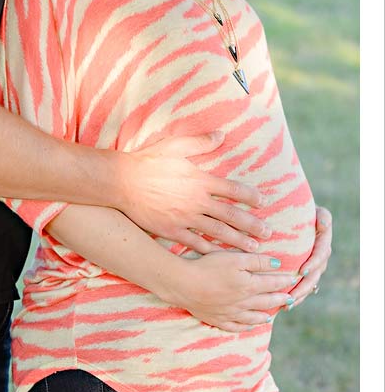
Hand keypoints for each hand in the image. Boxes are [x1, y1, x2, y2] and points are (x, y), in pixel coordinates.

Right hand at [118, 134, 270, 250]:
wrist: (122, 181)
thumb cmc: (148, 160)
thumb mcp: (175, 145)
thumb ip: (201, 142)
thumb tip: (221, 135)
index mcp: (200, 180)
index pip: (233, 190)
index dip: (250, 196)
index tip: (263, 202)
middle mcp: (197, 201)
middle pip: (231, 216)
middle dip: (252, 225)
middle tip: (268, 233)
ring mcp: (185, 218)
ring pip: (218, 233)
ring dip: (238, 241)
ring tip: (254, 249)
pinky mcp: (172, 230)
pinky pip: (196, 243)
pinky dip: (211, 250)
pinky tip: (222, 256)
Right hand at [164, 250, 296, 331]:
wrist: (185, 285)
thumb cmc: (209, 266)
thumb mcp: (234, 257)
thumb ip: (256, 261)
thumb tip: (277, 264)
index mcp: (249, 285)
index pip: (272, 283)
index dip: (284, 281)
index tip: (293, 279)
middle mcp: (243, 303)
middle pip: (266, 301)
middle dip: (279, 299)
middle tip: (289, 299)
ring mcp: (230, 313)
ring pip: (253, 317)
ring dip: (264, 315)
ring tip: (272, 315)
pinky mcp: (218, 319)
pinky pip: (236, 327)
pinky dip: (245, 327)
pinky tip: (248, 326)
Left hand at [284, 205, 332, 310]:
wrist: (297, 214)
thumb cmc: (304, 209)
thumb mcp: (315, 210)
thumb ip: (322, 216)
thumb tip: (323, 225)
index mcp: (323, 240)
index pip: (320, 254)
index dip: (313, 263)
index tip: (302, 271)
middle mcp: (320, 254)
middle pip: (315, 275)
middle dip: (304, 287)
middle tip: (292, 296)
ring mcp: (314, 264)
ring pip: (309, 283)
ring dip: (299, 295)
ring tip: (287, 305)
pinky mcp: (305, 270)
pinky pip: (302, 285)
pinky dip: (295, 295)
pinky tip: (284, 305)